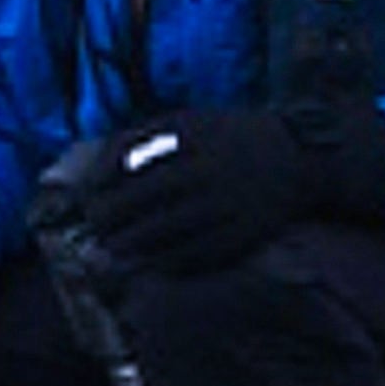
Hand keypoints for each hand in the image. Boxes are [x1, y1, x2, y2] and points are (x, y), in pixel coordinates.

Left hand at [71, 105, 384, 274]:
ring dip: (128, 247)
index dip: (98, 187)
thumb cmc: (228, 138)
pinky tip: (148, 264)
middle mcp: (204, 170)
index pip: (124, 165)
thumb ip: (141, 140)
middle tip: (95, 229)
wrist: (297, 157)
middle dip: (107, 220)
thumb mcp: (187, 122)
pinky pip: (190, 257)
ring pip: (159, 235)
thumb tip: (94, 173)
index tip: (87, 198)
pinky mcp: (239, 235)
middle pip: (137, 203)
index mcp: (187, 136)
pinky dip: (163, 263)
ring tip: (113, 251)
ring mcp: (223, 205)